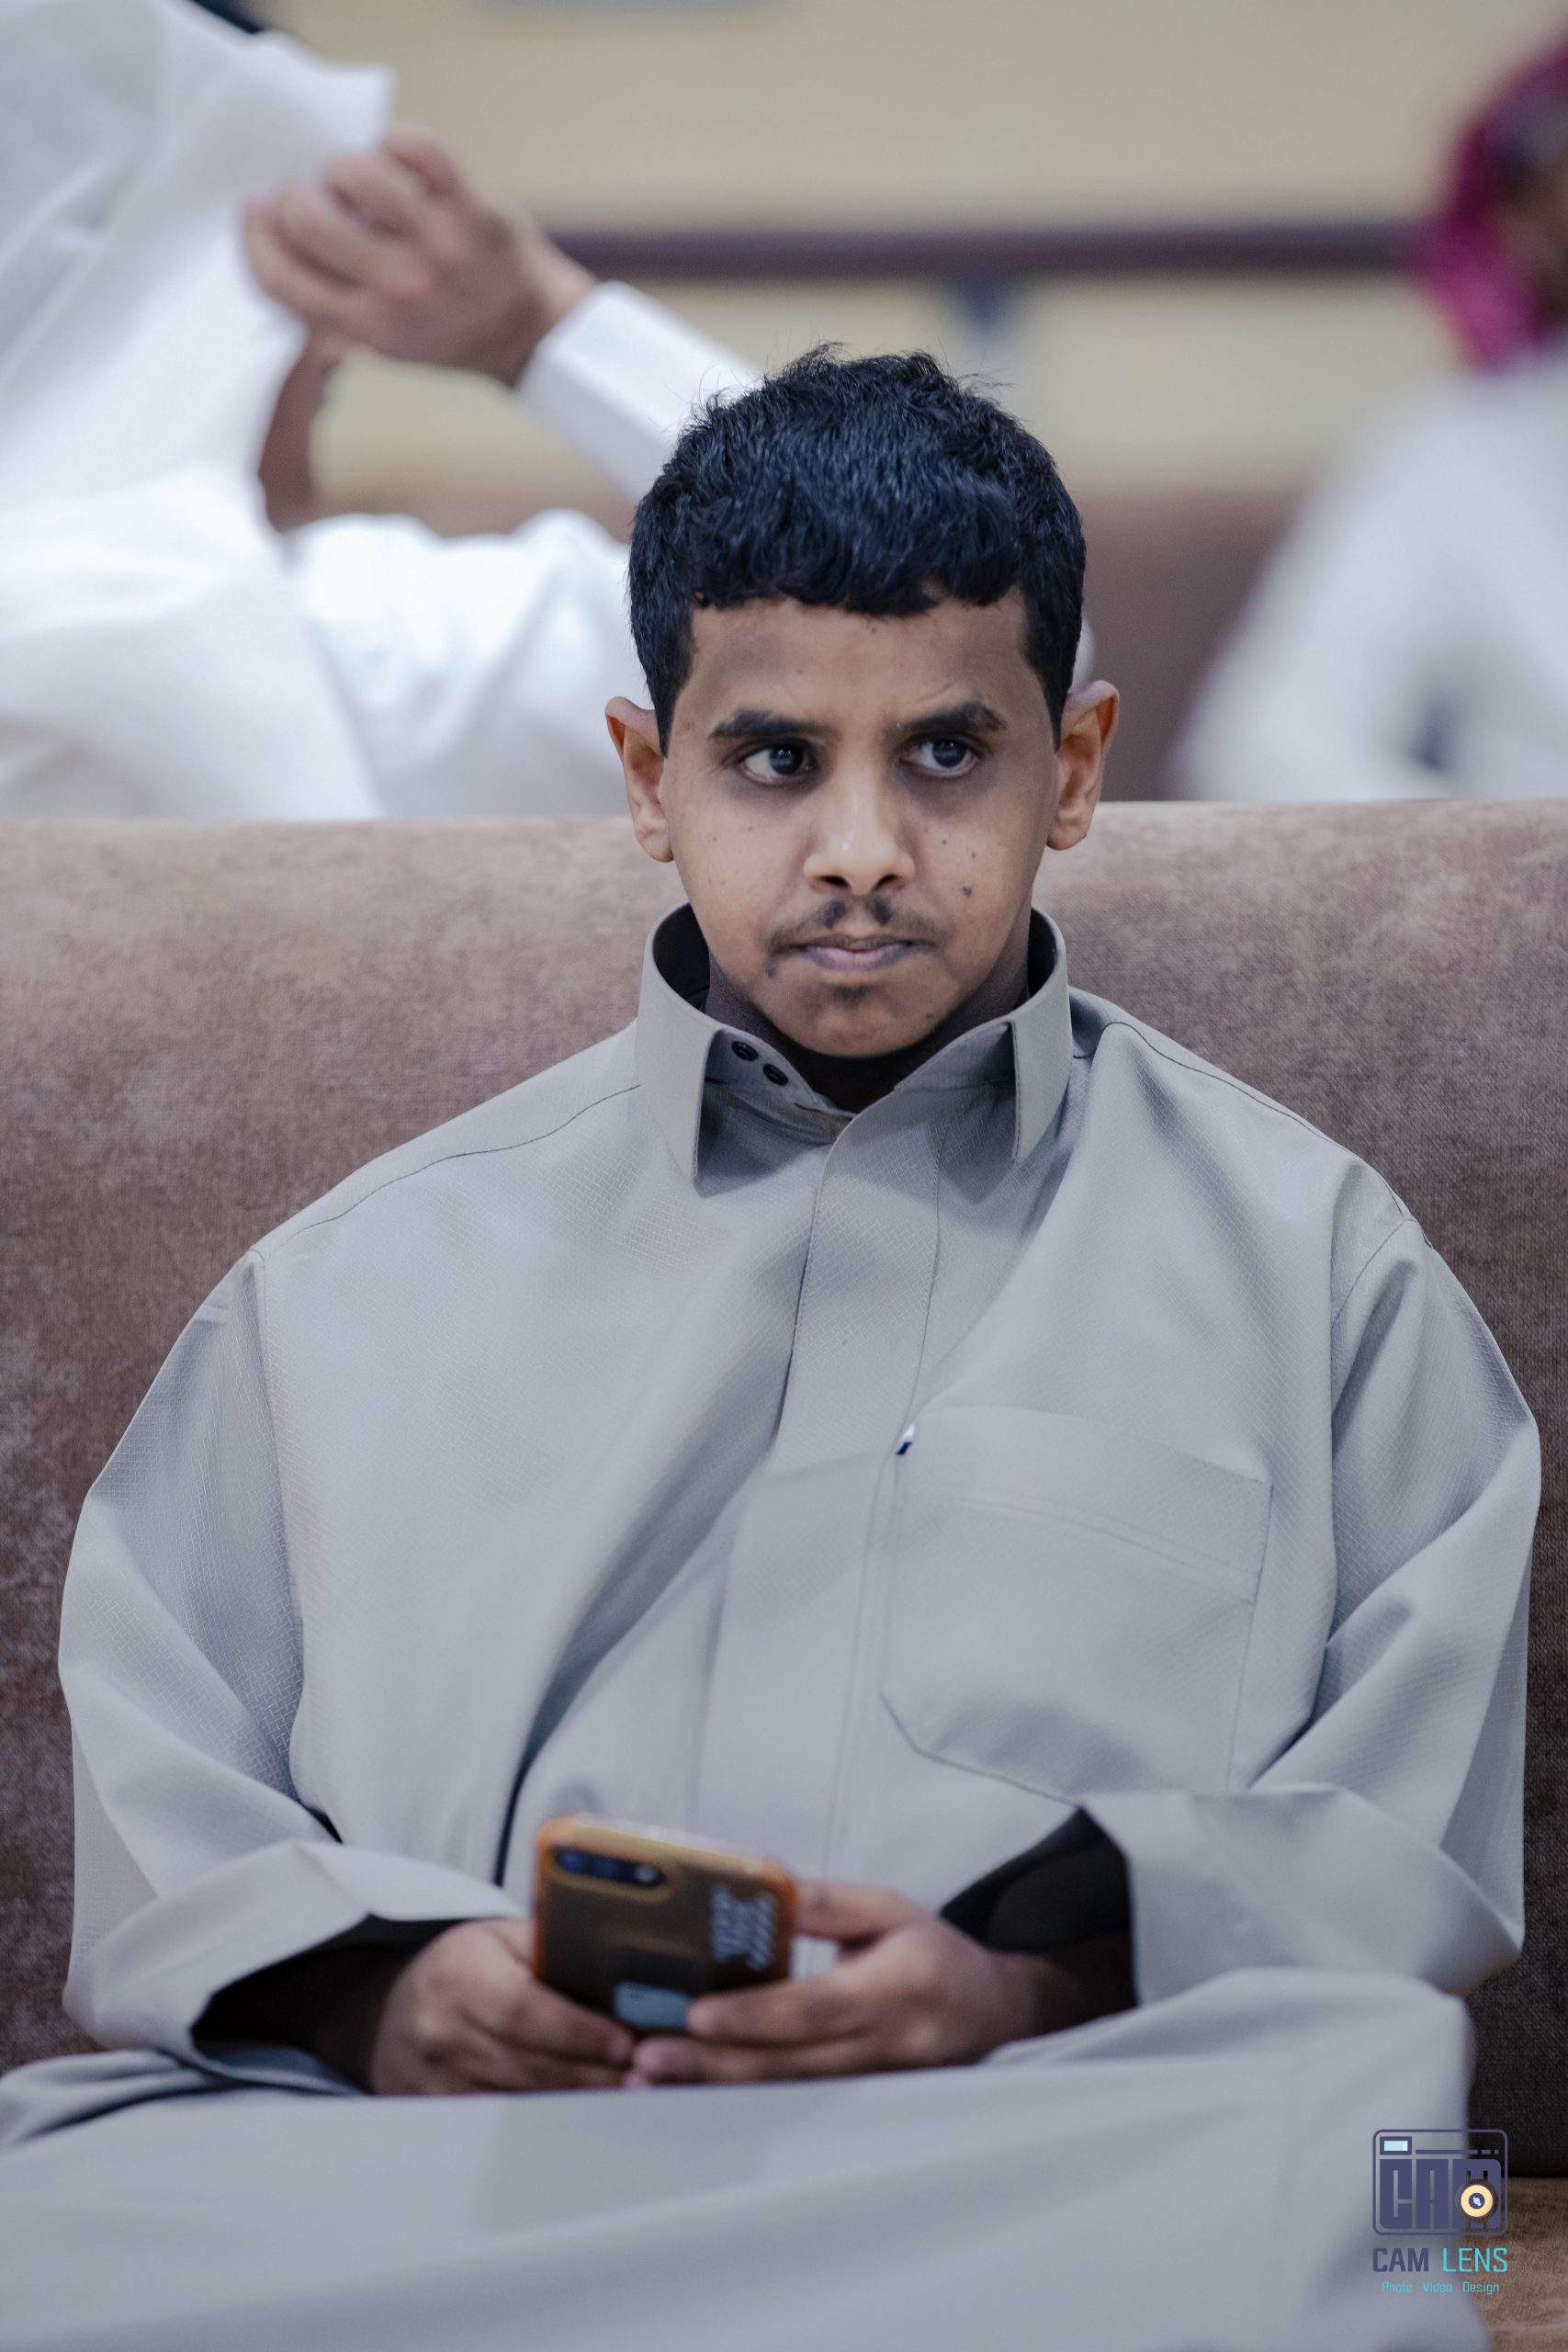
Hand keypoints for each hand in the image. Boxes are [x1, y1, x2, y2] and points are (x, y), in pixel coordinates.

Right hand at [243, 127, 594, 385]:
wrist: (526, 331)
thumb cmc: (446, 334)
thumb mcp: (382, 347)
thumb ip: (330, 309)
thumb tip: (276, 241)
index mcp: (366, 327)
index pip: (279, 276)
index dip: (254, 236)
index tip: (256, 211)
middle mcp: (397, 287)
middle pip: (305, 215)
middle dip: (295, 197)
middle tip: (311, 198)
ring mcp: (434, 243)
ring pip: (353, 172)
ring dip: (344, 170)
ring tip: (359, 185)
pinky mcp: (466, 206)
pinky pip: (414, 145)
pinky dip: (396, 141)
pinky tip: (395, 160)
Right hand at [339, 1918, 634, 2094]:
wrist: (393, 2012)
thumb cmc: (461, 1968)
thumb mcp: (499, 1938)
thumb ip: (551, 1946)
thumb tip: (620, 1964)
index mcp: (458, 1976)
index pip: (522, 2010)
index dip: (577, 2031)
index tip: (623, 2042)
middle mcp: (442, 2032)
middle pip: (527, 2065)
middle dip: (591, 2073)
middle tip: (642, 2074)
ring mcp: (437, 2081)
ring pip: (520, 2101)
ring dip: (578, 2100)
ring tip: (625, 2092)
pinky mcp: (443, 2115)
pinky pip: (505, 2125)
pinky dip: (548, 2120)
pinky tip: (583, 2111)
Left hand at [624, 1880, 1087, 2087]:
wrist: (994, 2012)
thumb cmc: (933, 1951)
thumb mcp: (888, 1905)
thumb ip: (824, 1901)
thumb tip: (757, 1884)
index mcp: (895, 1987)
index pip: (814, 2008)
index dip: (753, 2016)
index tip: (696, 2013)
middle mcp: (887, 2046)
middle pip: (790, 2066)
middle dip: (713, 2065)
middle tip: (648, 2057)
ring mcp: (875, 2087)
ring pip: (787, 2095)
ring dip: (718, 2089)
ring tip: (655, 2078)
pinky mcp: (862, 2105)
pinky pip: (798, 2104)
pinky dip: (746, 2098)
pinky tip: (698, 2089)